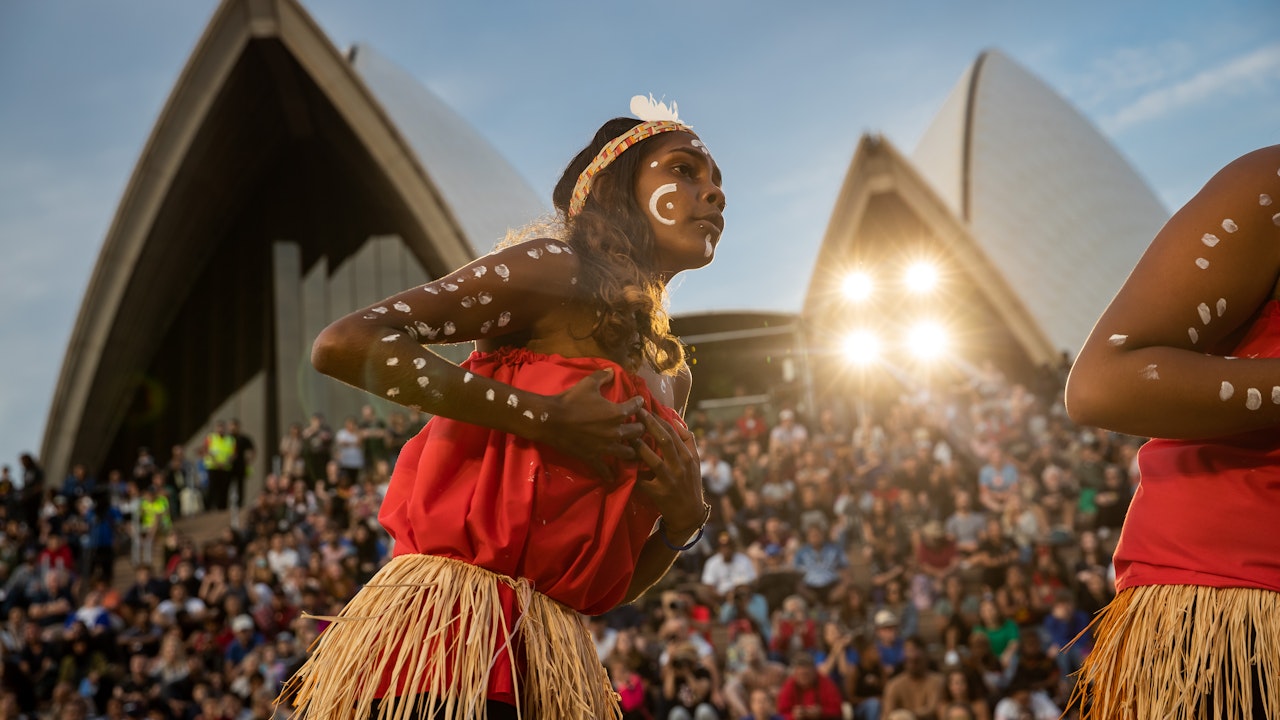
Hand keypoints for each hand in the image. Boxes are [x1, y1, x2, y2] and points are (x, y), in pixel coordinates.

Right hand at [538, 368, 644, 481]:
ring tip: (633, 450)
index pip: (636, 408)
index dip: (639, 403)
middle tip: (639, 426)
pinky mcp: (593, 457)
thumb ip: (602, 376)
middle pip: (637, 432)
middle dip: (640, 428)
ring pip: (627, 453)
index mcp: (617, 413)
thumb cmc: (571, 400)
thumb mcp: (588, 384)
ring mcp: (606, 447)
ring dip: (632, 451)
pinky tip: (613, 477)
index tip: (639, 402)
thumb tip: (612, 371)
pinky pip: (605, 469)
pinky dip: (609, 473)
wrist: (551, 419)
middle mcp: (616, 432)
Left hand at [633, 409, 703, 530]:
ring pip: (655, 460)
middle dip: (650, 425)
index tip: (646, 408)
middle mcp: (681, 467)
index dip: (659, 419)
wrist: (689, 515)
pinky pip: (644, 481)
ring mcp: (671, 481)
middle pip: (665, 441)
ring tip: (628, 437)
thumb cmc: (689, 484)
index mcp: (689, 456)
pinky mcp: (660, 494)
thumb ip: (688, 440)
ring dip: (641, 447)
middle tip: (636, 413)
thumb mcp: (694, 462)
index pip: (674, 433)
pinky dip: (634, 473)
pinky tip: (622, 465)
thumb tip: (675, 419)